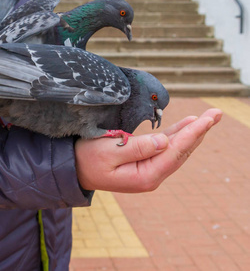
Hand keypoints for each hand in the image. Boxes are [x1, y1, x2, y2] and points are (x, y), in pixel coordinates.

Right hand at [75, 108, 222, 192]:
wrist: (73, 169)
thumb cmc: (86, 159)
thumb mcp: (108, 152)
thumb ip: (137, 148)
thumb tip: (165, 141)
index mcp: (145, 176)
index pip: (175, 151)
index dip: (192, 133)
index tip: (207, 118)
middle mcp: (151, 175)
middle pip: (181, 151)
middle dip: (199, 131)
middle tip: (216, 114)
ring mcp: (148, 170)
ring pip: (176, 149)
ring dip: (191, 133)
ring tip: (208, 118)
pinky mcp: (143, 162)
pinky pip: (165, 148)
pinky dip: (177, 135)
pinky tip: (187, 126)